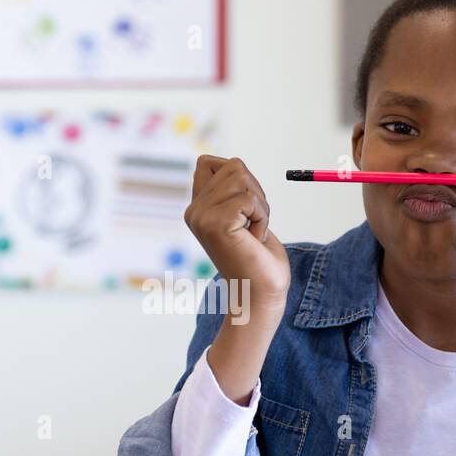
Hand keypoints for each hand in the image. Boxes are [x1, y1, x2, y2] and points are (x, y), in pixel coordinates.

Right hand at [184, 156, 290, 312]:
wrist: (260, 293)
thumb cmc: (257, 256)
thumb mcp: (241, 214)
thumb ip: (231, 191)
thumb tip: (234, 164)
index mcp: (196, 207)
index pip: (208, 162)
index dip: (237, 177)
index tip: (244, 210)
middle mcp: (193, 210)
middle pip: (233, 166)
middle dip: (255, 191)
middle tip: (252, 224)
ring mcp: (202, 217)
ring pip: (242, 178)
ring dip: (260, 205)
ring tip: (252, 232)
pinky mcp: (216, 224)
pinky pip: (250, 199)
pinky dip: (262, 217)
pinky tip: (254, 238)